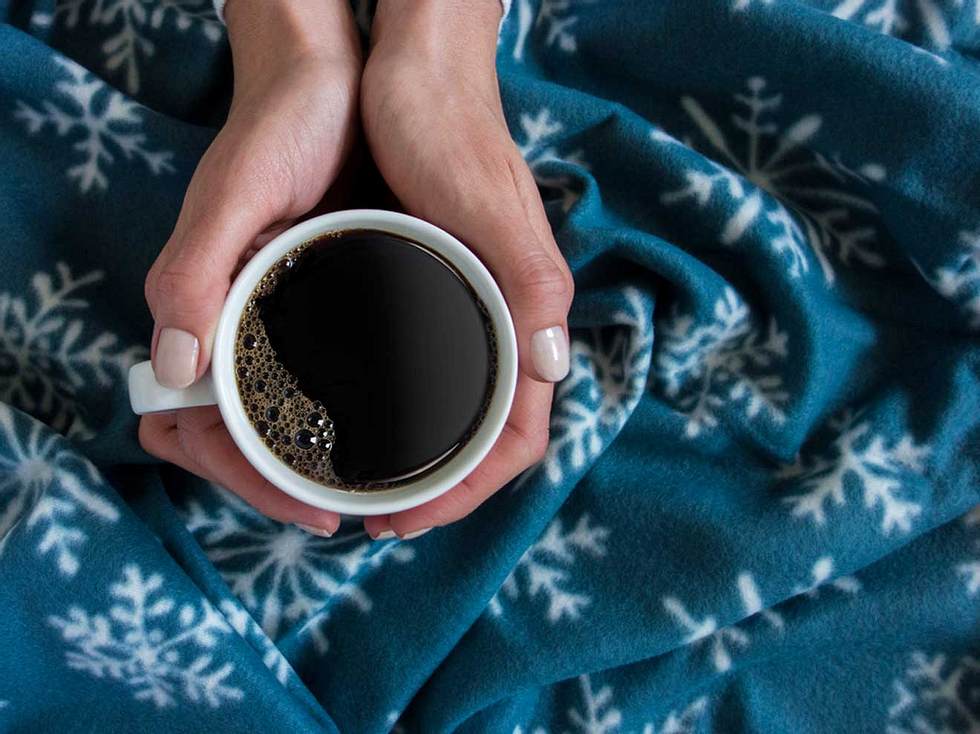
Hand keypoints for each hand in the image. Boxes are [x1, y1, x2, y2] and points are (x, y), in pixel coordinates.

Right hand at [138, 0, 360, 535]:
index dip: (247, 478)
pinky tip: (372, 430)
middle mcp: (233, 325)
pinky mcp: (317, 304)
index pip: (198, 428)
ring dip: (302, 465)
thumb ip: (193, 275)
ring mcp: (275, 319)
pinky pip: (309, 380)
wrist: (327, 84)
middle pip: (233, 439)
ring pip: (271, 419)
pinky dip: (330, 420)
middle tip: (337, 511)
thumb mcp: (235, 195)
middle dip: (276, 485)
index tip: (310, 506)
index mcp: (202, 312)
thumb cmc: (278, 129)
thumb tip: (172, 372)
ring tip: (358, 489)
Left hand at [360, 0, 573, 538]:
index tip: (408, 517)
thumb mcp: (487, 205)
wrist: (415, 73)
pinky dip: (402, 407)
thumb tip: (550, 368)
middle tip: (376, 515)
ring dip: (421, 455)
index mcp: (526, 312)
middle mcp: (504, 320)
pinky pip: (430, 367)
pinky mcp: (434, 286)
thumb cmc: (449, 131)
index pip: (516, 435)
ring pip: (458, 407)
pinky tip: (359, 412)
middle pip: (486, 435)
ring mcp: (470, 307)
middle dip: (440, 488)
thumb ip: (528, 282)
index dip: (469, 489)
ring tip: (366, 480)